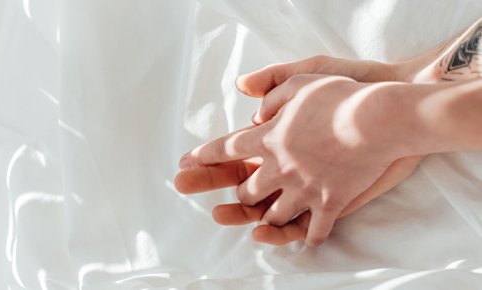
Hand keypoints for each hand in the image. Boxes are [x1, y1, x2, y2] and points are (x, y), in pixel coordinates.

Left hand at [179, 74, 415, 246]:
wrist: (378, 119)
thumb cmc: (339, 96)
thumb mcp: (300, 82)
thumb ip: (271, 96)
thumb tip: (254, 114)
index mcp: (269, 138)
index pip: (226, 150)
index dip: (202, 158)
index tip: (184, 166)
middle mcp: (280, 168)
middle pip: (246, 192)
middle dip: (241, 195)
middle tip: (242, 194)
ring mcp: (304, 189)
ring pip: (273, 216)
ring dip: (268, 218)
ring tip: (267, 219)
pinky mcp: (330, 203)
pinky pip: (314, 230)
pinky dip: (309, 237)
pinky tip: (307, 239)